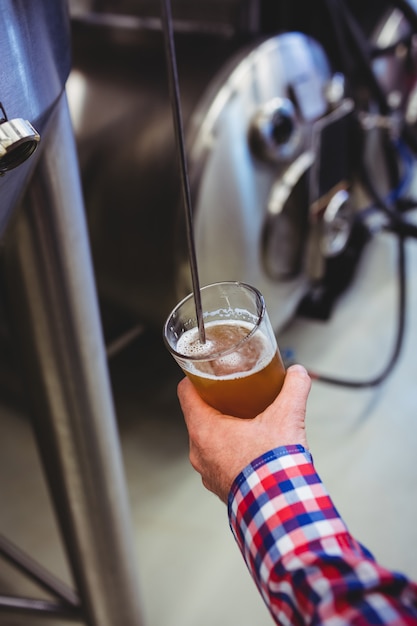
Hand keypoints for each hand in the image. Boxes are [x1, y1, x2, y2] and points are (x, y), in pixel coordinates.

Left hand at [177, 364, 311, 502]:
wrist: (281, 510)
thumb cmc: (275, 466)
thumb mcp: (287, 417)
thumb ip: (294, 388)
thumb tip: (298, 372)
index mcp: (204, 430)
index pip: (186, 392)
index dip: (196, 378)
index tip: (209, 372)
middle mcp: (199, 452)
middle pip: (198, 415)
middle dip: (216, 403)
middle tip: (236, 393)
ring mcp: (207, 472)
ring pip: (209, 440)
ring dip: (224, 429)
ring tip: (248, 422)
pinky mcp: (220, 487)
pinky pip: (218, 462)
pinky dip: (231, 452)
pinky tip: (252, 450)